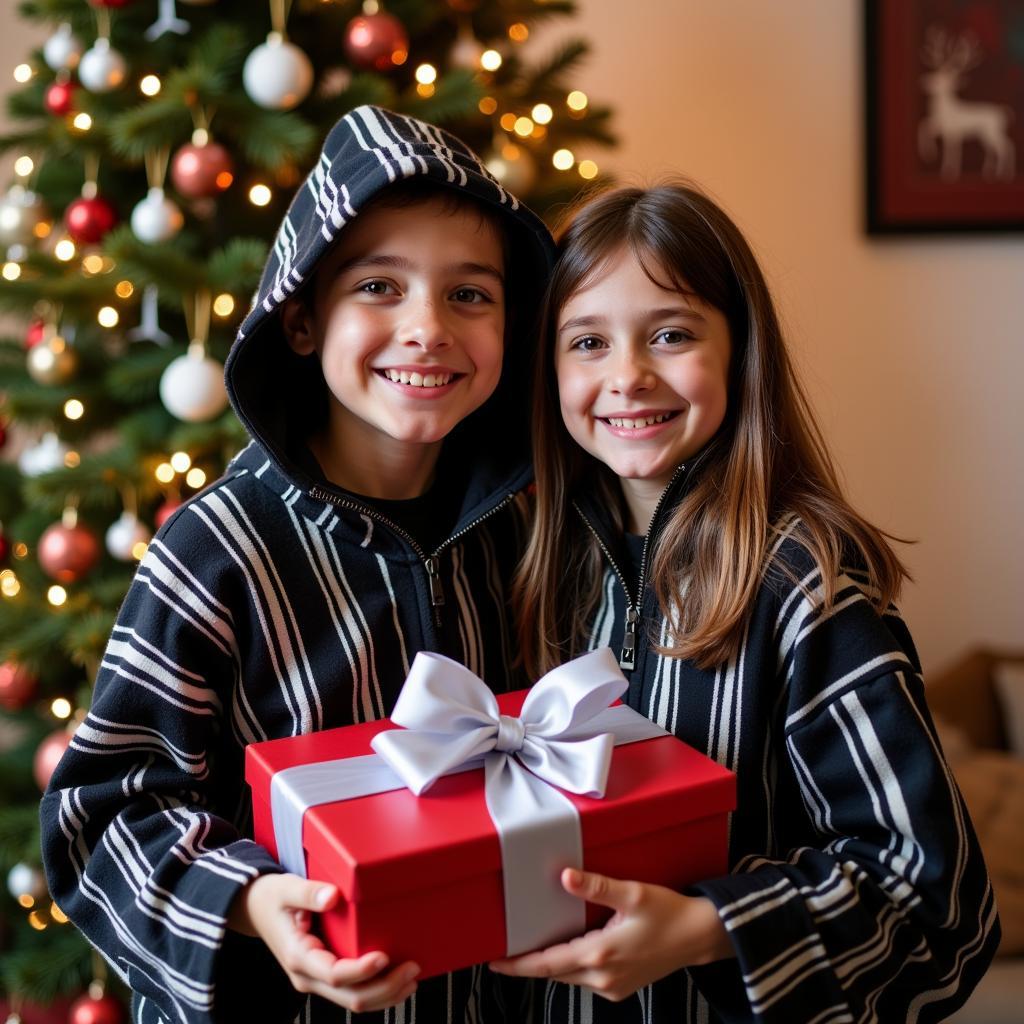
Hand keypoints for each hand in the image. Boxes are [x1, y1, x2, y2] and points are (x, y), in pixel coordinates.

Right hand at [228, 873, 419, 1012]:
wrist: (255, 909)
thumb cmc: (273, 896)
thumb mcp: (286, 889)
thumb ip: (308, 893)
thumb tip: (332, 896)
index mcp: (298, 956)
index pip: (334, 974)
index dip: (362, 970)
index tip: (385, 956)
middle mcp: (307, 975)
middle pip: (350, 996)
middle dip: (385, 987)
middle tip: (413, 967)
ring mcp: (316, 979)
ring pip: (354, 1001)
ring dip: (385, 994)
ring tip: (412, 977)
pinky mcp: (324, 976)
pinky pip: (352, 992)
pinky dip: (378, 991)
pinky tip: (398, 981)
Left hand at [489, 868, 731, 1001]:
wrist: (699, 937)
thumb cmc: (669, 913)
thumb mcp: (633, 894)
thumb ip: (596, 886)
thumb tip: (565, 877)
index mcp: (601, 954)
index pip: (548, 964)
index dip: (519, 964)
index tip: (496, 962)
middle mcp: (604, 977)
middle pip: (555, 973)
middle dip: (530, 964)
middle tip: (506, 952)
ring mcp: (613, 987)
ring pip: (570, 977)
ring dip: (552, 964)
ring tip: (533, 948)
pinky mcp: (620, 988)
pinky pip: (586, 979)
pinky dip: (572, 966)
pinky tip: (569, 949)